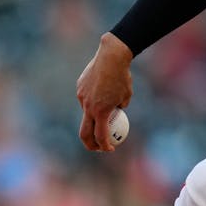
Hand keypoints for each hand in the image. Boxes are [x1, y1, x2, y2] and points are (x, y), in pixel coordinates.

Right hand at [77, 32, 133, 150]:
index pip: (100, 136)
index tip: (110, 149)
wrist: (111, 56)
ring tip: (106, 104)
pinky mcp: (79, 88)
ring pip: (86, 112)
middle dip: (90, 144)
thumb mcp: (126, 96)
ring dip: (94, 116)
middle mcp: (88, 106)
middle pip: (84, 132)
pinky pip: (85, 98)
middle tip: (98, 146)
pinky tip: (101, 89)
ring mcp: (81, 97)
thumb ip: (120, 107)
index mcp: (101, 111)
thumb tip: (116, 112)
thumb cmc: (122, 76)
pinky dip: (92, 100)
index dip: (104, 146)